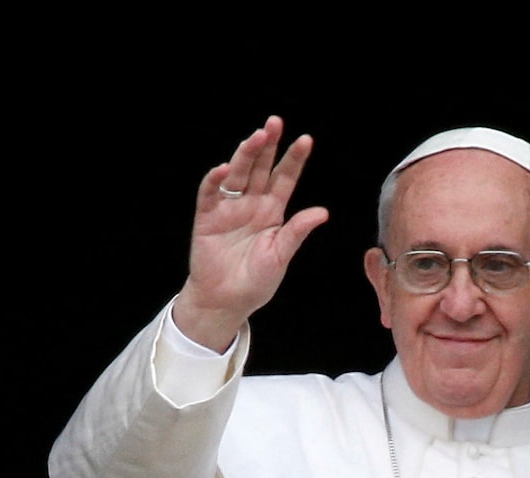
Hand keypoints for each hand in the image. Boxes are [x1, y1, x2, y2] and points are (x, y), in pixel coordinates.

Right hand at [170, 116, 328, 351]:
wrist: (225, 302)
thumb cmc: (255, 282)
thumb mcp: (280, 257)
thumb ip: (296, 232)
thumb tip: (322, 212)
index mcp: (272, 212)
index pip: (285, 178)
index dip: (294, 159)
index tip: (306, 140)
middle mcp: (251, 204)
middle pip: (261, 168)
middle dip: (268, 145)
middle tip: (275, 122)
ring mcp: (229, 208)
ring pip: (238, 174)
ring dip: (245, 154)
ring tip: (256, 137)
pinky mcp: (207, 217)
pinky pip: (210, 193)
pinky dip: (215, 180)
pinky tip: (224, 169)